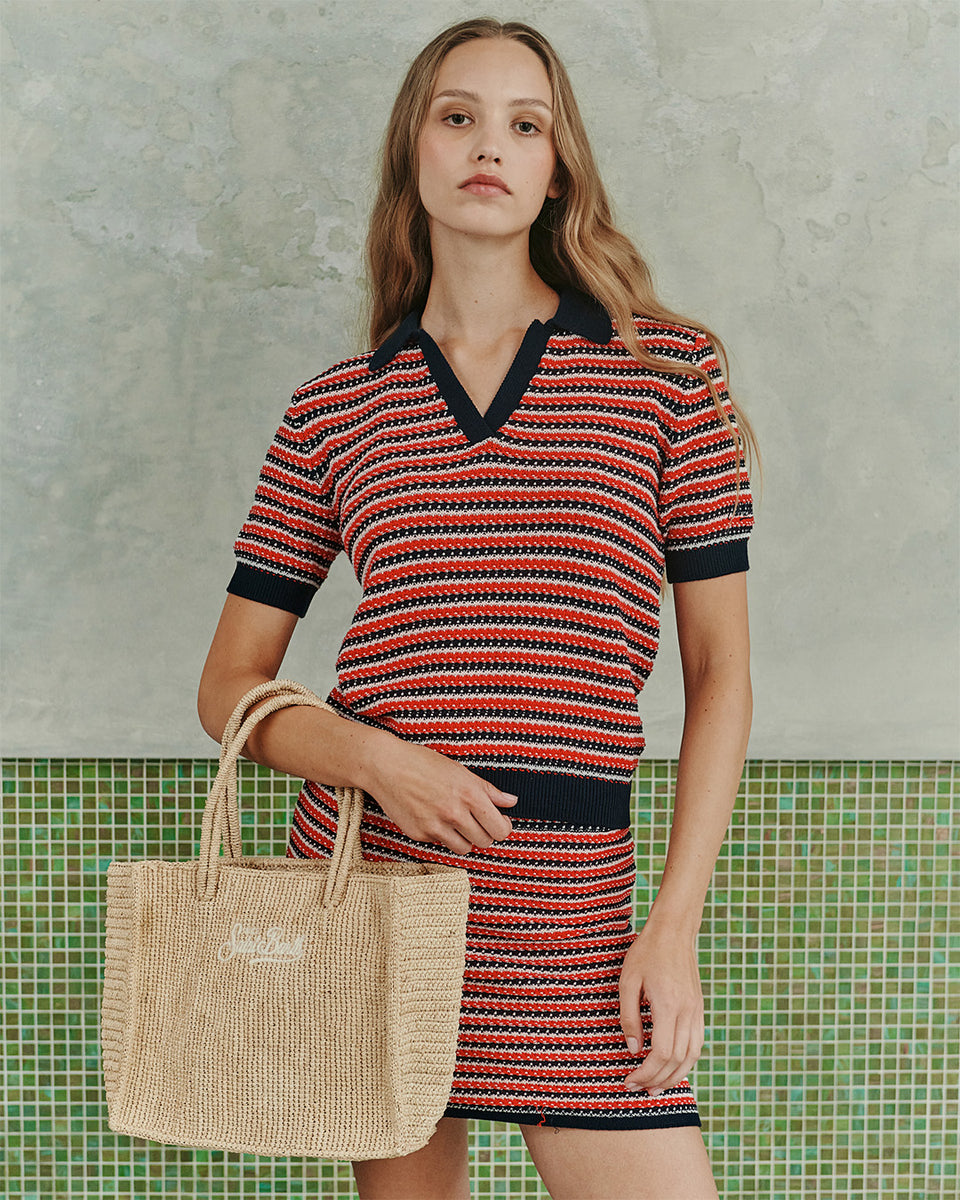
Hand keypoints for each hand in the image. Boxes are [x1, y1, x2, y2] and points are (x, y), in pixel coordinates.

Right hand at [359, 733, 517, 852]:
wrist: (386, 766)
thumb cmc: (423, 763)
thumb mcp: (460, 771)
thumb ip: (488, 790)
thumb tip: (511, 801)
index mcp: (469, 794)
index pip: (500, 829)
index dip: (503, 827)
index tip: (499, 822)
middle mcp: (454, 812)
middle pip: (485, 841)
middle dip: (485, 834)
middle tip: (478, 822)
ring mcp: (435, 826)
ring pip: (464, 848)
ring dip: (465, 839)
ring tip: (457, 822)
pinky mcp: (419, 834)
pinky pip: (441, 843)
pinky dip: (442, 835)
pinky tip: (433, 817)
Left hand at [619, 922, 704, 1095]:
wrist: (674, 931)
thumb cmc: (646, 953)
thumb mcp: (628, 981)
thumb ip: (629, 1017)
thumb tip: (632, 1050)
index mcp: (668, 1005)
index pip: (661, 1053)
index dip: (645, 1073)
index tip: (629, 1080)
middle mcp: (687, 1012)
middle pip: (677, 1060)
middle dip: (656, 1080)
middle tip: (636, 1088)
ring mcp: (696, 1011)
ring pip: (691, 1056)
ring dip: (674, 1076)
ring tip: (654, 1088)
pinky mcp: (699, 1008)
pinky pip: (697, 1043)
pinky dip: (685, 1061)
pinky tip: (671, 1067)